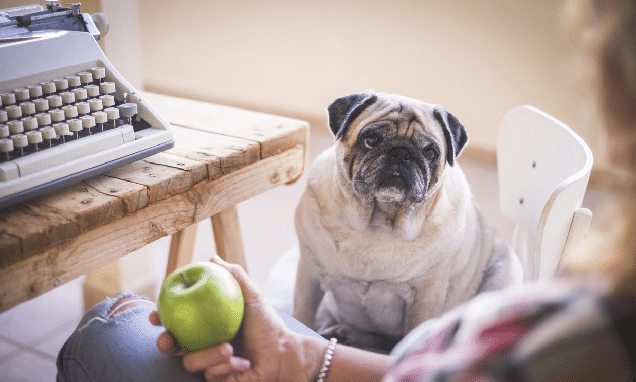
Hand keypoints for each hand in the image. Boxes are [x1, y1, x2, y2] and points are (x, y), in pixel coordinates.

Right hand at [150, 256, 326, 380]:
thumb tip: (212, 258)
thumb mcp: (252, 297)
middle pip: (172, 346)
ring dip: (209, 355)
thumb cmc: (268, 324)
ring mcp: (208, 364)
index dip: (161, 317)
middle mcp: (203, 344)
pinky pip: (210, 375)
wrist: (283, 354)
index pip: (177, 320)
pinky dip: (227, 366)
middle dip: (165, 343)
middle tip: (168, 339)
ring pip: (190, 362)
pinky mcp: (217, 379)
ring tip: (230, 347)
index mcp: (205, 325)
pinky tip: (243, 362)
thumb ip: (234, 277)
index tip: (156, 314)